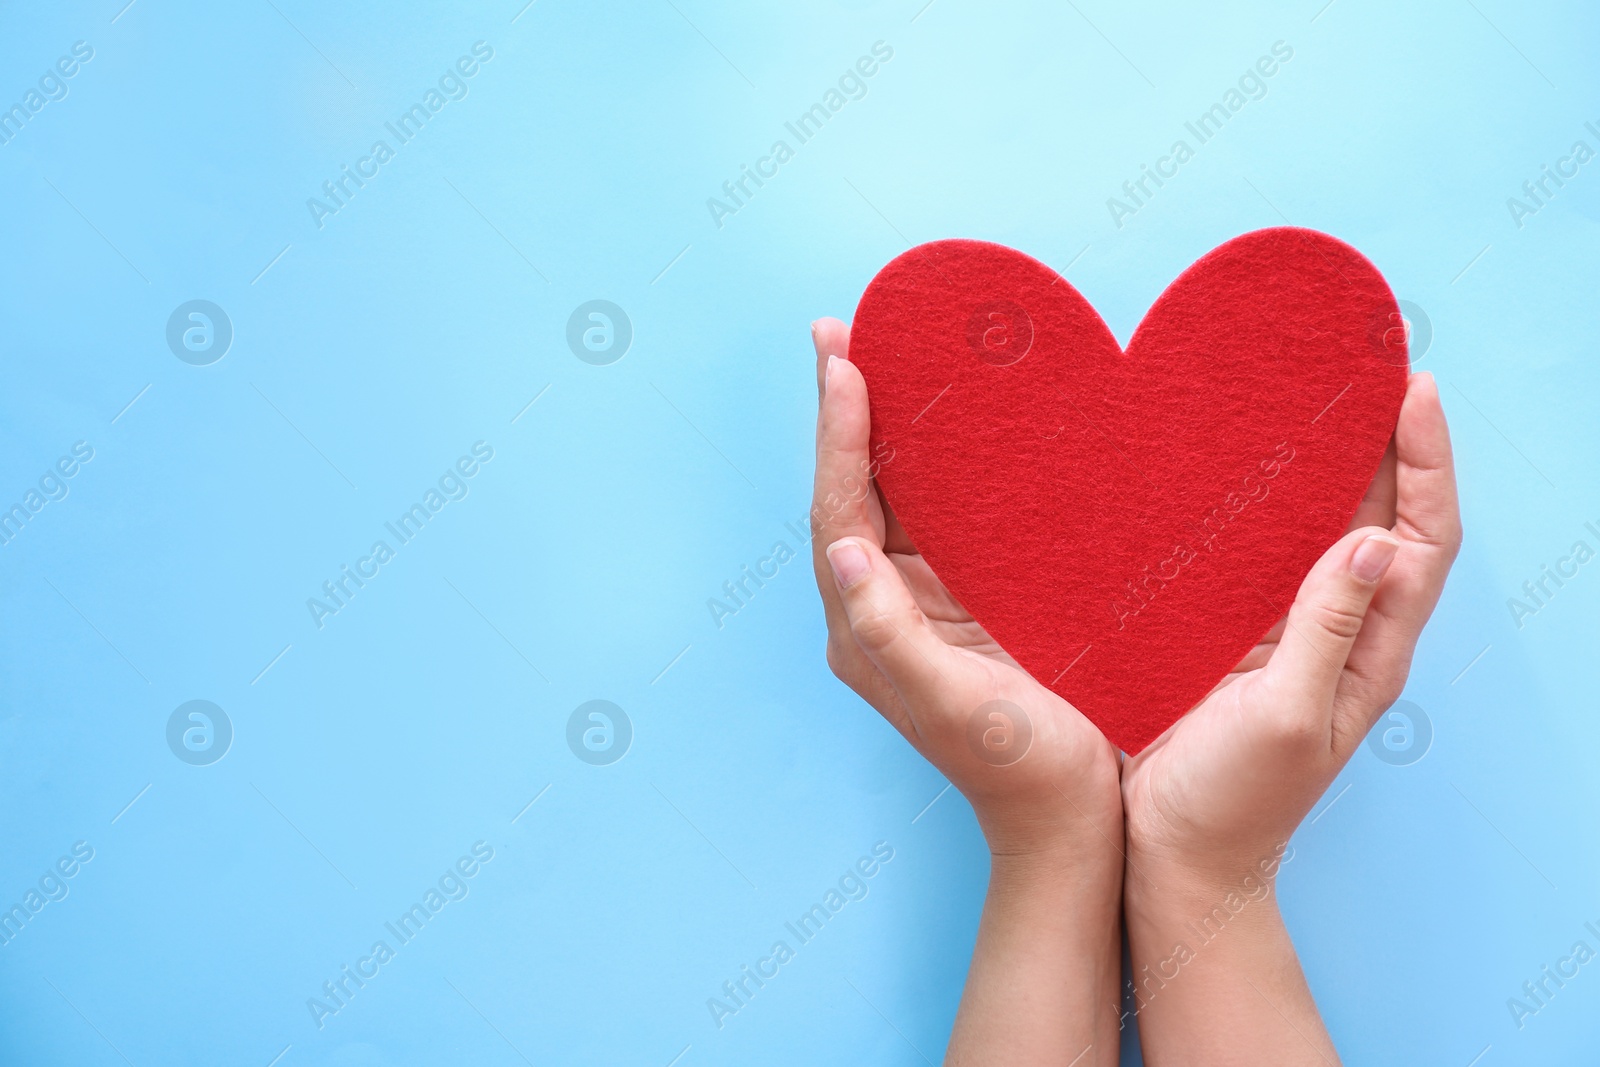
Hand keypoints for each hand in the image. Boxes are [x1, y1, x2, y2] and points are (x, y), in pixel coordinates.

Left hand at [809, 318, 1123, 1064]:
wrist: (1071, 820)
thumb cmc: (1017, 768)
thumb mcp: (950, 705)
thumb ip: (888, 635)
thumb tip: (842, 551)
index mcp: (864, 630)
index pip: (837, 511)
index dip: (839, 435)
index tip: (842, 361)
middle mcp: (880, 608)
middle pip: (852, 490)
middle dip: (845, 410)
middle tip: (842, 329)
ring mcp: (920, 603)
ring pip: (893, 495)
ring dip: (884, 424)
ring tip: (883, 349)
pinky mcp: (963, 601)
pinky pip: (939, 515)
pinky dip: (936, 461)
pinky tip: (954, 420)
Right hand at [1118, 370, 1461, 1064]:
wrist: (1174, 851)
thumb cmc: (1235, 802)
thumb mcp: (1289, 718)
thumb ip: (1329, 630)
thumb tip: (1377, 540)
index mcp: (1371, 650)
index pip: (1424, 538)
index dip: (1426, 462)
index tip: (1412, 390)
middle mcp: (1339, 628)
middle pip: (1384, 516)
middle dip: (1385, 440)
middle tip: (1362, 368)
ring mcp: (1286, 628)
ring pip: (1321, 527)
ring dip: (1324, 462)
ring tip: (1306, 395)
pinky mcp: (1232, 630)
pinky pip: (1259, 552)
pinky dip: (1258, 502)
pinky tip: (1232, 466)